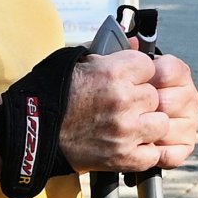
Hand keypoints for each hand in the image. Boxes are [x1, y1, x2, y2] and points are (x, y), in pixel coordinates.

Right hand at [60, 51, 197, 174]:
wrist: (35, 131)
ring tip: (129, 125)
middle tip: (124, 106)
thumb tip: (135, 41)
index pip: (150, 67)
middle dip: (143, 101)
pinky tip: (130, 143)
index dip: (140, 75)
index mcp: (114, 72)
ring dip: (148, 125)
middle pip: (155, 96)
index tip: (131, 81)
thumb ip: (112, 52)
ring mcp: (125, 130)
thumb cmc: (56, 97)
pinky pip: (154, 152)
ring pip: (161, 123)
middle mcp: (123, 100)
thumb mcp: (81, 62)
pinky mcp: (124, 156)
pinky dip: (145, 150)